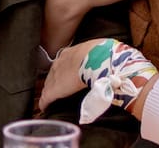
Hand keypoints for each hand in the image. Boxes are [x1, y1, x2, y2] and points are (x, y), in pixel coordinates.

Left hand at [37, 38, 158, 122]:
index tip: (66, 75)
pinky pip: (46, 98)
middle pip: (53, 73)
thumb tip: (113, 56)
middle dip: (54, 79)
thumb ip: (100, 55)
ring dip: (50, 91)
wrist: (98, 61)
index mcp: (70, 52)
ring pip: (48, 85)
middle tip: (57, 87)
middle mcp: (59, 63)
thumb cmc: (104, 54)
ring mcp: (55, 76)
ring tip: (50, 98)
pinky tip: (45, 107)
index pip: (63, 62)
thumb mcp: (101, 50)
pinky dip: (46, 103)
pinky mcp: (54, 90)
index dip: (65, 70)